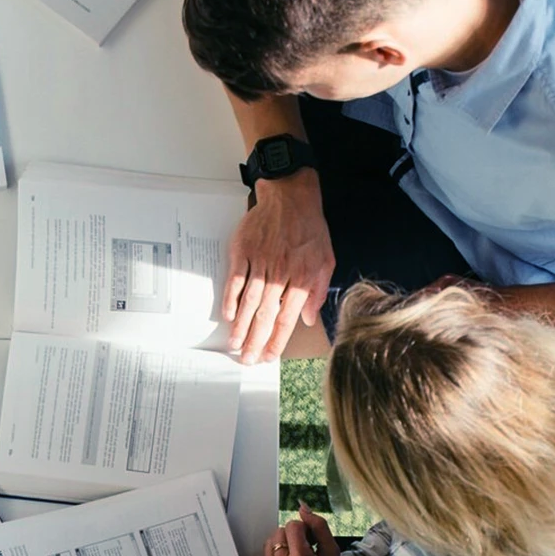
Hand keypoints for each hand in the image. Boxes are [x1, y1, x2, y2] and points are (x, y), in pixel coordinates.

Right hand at [225, 171, 334, 363]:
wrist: (290, 196)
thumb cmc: (310, 228)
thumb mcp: (325, 259)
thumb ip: (317, 291)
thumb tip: (308, 318)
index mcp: (301, 278)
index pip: (287, 318)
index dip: (276, 341)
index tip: (268, 356)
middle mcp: (280, 273)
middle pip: (266, 315)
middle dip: (255, 340)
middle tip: (247, 359)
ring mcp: (260, 261)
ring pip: (249, 301)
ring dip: (241, 326)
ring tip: (235, 345)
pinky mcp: (244, 250)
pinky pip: (235, 279)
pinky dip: (230, 298)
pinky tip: (229, 315)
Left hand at [261, 504, 354, 555]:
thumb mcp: (332, 554)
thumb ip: (319, 528)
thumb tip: (304, 509)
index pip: (292, 526)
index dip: (304, 530)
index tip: (310, 540)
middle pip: (279, 532)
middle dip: (292, 537)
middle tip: (304, 549)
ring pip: (270, 543)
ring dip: (282, 546)